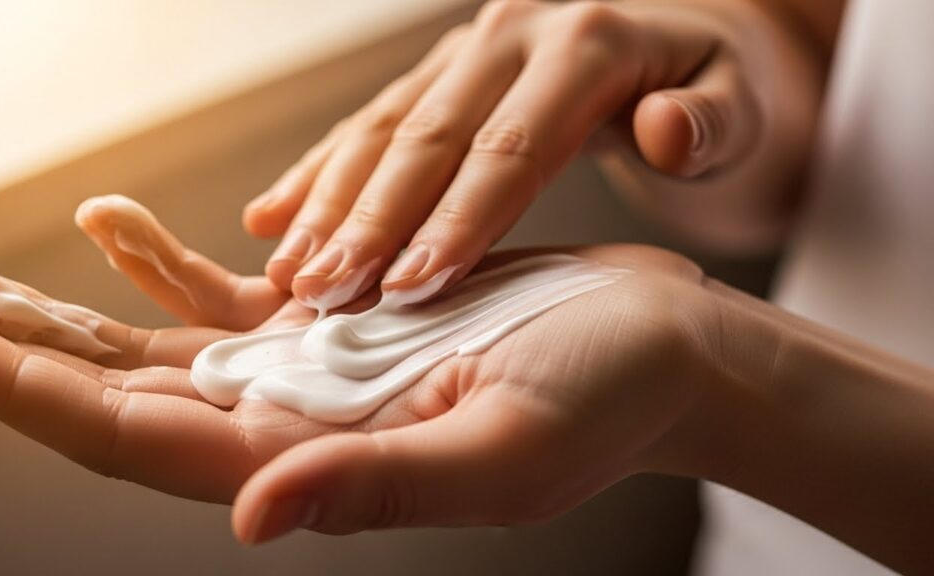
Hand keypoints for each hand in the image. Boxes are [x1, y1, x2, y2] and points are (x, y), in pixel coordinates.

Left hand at [0, 197, 714, 543]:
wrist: (655, 351)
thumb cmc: (604, 400)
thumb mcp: (504, 450)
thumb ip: (377, 485)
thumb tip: (253, 515)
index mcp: (318, 463)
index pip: (141, 439)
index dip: (36, 397)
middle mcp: (295, 424)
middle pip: (125, 398)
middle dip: (23, 357)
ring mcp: (311, 372)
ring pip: (160, 348)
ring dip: (70, 313)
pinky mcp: (342, 320)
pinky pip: (229, 292)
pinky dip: (165, 260)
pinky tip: (113, 222)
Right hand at [243, 0, 782, 308]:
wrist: (686, 30)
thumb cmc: (721, 85)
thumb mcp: (743, 101)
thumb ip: (711, 120)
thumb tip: (663, 130)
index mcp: (586, 43)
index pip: (512, 147)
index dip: (459, 222)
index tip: (412, 291)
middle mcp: (513, 34)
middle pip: (429, 139)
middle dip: (369, 221)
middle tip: (320, 294)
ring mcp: (468, 49)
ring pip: (383, 129)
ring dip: (329, 203)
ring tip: (285, 272)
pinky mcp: (441, 72)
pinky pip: (371, 121)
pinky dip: (320, 171)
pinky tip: (272, 216)